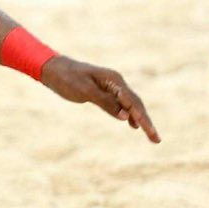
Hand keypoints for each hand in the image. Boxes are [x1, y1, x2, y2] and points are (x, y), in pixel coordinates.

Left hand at [40, 55, 159, 142]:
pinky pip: (121, 105)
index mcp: (114, 80)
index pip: (132, 102)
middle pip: (136, 104)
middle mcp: (116, 83)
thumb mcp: (84, 90)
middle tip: (156, 140)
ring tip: (151, 136)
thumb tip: (125, 117)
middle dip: (146, 122)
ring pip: (130, 105)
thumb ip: (105, 102)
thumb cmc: (66, 78)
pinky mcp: (103, 92)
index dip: (142, 118)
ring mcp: (110, 87)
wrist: (52, 68)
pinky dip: (129, 115)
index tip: (149, 132)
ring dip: (140, 120)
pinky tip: (133, 125)